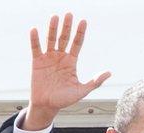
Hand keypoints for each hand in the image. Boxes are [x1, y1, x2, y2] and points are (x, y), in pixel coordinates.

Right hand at [25, 13, 111, 130]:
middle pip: (64, 38)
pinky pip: (36, 48)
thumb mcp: (81, 91)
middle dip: (67, 27)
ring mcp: (48, 58)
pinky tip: (34, 30)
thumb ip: (94, 82)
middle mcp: (60, 57)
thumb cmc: (64, 100)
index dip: (80, 33)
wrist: (47, 106)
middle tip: (69, 14)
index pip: (77, 43)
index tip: (83, 21)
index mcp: (71, 62)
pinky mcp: (37, 62)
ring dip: (52, 29)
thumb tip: (109, 73)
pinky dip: (35, 39)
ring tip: (55, 17)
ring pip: (51, 40)